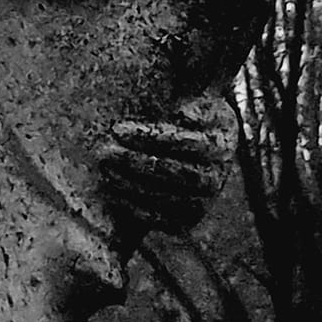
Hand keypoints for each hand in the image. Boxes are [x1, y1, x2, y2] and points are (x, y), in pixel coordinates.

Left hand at [100, 100, 234, 236]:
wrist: (209, 148)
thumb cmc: (195, 117)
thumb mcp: (199, 100)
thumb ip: (190, 102)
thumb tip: (183, 112)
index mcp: (217, 143)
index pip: (181, 141)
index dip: (148, 136)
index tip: (117, 129)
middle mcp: (215, 177)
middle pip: (173, 172)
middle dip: (135, 161)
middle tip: (104, 151)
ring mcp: (203, 202)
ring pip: (166, 197)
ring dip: (132, 184)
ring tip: (105, 169)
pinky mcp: (187, 221)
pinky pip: (162, 221)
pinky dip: (137, 208)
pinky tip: (114, 192)